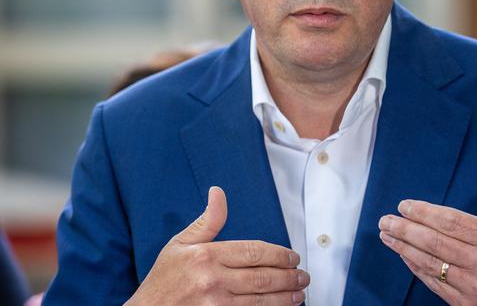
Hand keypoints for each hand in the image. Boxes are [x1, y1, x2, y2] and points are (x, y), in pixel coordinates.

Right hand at [126, 187, 308, 305]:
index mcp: (206, 256)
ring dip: (285, 297)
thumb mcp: (179, 244)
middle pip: (262, 277)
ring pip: (261, 300)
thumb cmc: (162, 281)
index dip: (279, 254)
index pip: (254, 252)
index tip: (292, 257)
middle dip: (288, 276)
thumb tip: (218, 193)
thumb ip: (207, 221)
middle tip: (303, 276)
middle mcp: (213, 281)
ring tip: (299, 293)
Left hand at [378, 161, 476, 304]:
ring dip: (404, 248)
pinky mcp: (466, 304)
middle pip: (435, 242)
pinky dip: (416, 268)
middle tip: (386, 220)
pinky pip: (434, 283)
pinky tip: (404, 256)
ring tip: (386, 236)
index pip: (452, 222)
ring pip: (430, 263)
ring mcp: (473, 287)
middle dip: (405, 229)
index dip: (424, 213)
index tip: (405, 205)